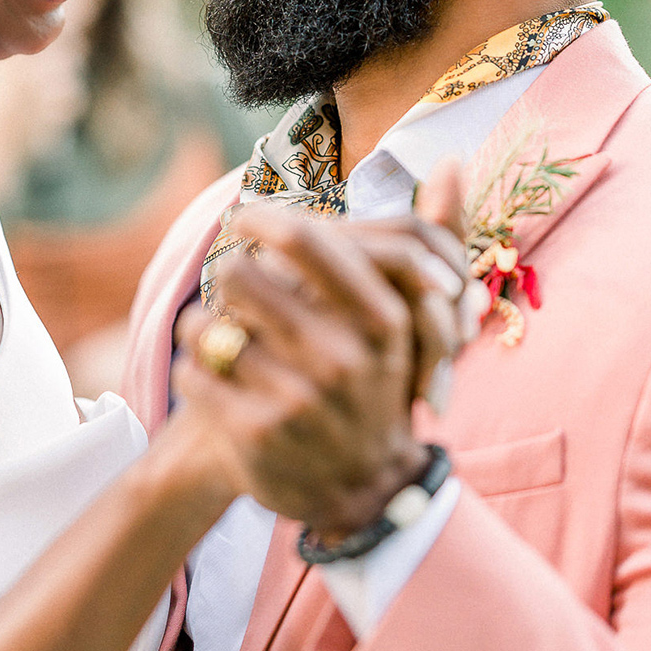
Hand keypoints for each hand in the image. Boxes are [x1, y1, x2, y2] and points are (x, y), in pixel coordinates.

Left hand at [173, 163, 477, 536]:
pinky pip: (193, 374)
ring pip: (207, 325)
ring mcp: (300, 400)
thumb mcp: (413, 319)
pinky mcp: (257, 436)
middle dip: (228, 275)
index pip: (308, 240)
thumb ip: (432, 239)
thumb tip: (457, 160)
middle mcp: (343, 359)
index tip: (243, 219)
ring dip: (204, 328)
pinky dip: (194, 371)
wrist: (363, 491)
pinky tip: (215, 380)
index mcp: (382, 321)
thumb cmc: (379, 384)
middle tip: (233, 286)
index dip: (262, 219)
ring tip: (221, 338)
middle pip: (242, 274)